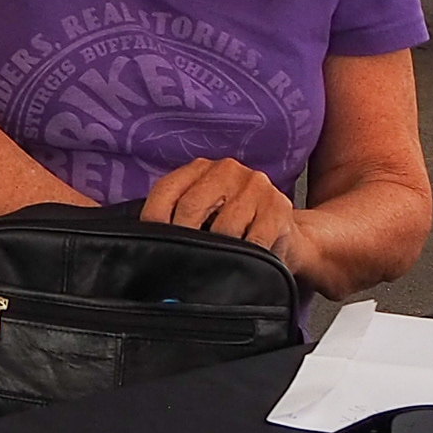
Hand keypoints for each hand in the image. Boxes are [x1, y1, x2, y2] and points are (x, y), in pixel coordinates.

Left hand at [140, 158, 297, 256]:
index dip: (153, 219)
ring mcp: (255, 186)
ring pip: (224, 227)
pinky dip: (245, 257)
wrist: (289, 236)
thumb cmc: (236, 227)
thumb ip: (177, 216)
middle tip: (180, 262)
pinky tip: (242, 263)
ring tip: (216, 264)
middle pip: (191, 206)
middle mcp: (227, 170)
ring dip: (217, 253)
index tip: (149, 244)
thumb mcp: (205, 214)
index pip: (166, 190)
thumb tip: (143, 240)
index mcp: (201, 168)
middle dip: (182, 239)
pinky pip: (253, 241)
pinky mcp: (278, 208)